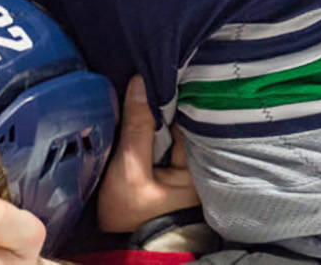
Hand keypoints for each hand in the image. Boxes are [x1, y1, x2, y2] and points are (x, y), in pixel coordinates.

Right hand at [96, 76, 200, 233]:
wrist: (120, 248)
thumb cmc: (130, 216)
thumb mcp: (129, 170)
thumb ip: (136, 127)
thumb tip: (139, 81)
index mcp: (199, 171)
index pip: (190, 120)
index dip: (173, 96)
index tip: (156, 73)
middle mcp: (199, 169)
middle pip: (182, 124)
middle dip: (164, 106)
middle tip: (145, 79)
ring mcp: (186, 173)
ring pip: (172, 132)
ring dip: (157, 117)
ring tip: (141, 93)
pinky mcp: (171, 175)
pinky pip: (166, 143)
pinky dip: (154, 131)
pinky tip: (140, 118)